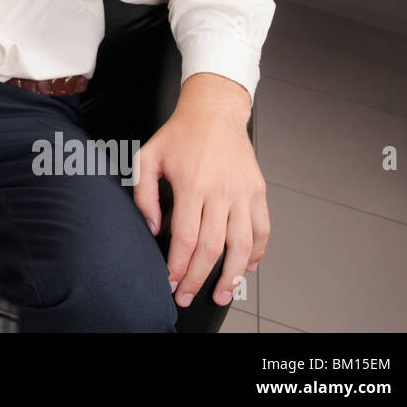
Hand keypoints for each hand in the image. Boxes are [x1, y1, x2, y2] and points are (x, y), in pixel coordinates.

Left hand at [132, 72, 268, 308]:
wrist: (214, 111)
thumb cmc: (180, 134)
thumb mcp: (147, 157)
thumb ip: (144, 195)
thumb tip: (153, 228)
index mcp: (192, 184)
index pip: (186, 238)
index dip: (177, 265)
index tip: (170, 281)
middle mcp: (220, 191)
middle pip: (212, 248)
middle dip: (198, 278)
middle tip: (188, 295)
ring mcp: (243, 193)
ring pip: (242, 245)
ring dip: (232, 275)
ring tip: (222, 293)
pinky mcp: (258, 191)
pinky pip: (262, 229)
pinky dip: (257, 252)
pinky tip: (246, 267)